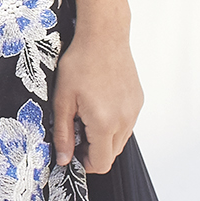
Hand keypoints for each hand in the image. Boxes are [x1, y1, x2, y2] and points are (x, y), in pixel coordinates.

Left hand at [53, 24, 141, 174]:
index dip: (84, 164)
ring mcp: (134, 111)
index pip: (101, 163)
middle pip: (111, 155)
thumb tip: (63, 159)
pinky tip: (99, 105)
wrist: (104, 36)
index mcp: (105, 123)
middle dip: (93, 151)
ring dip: (103, 138)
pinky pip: (126, 124)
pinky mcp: (137, 101)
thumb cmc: (80, 63)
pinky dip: (113, 124)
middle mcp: (125, 120)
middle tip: (75, 132)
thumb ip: (64, 134)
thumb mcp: (62, 100)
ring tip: (86, 116)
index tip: (72, 152)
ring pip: (120, 140)